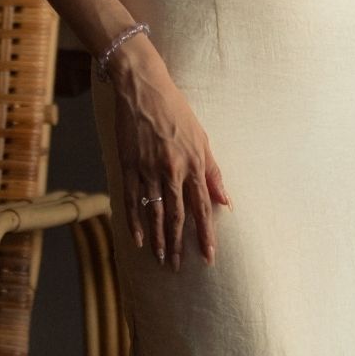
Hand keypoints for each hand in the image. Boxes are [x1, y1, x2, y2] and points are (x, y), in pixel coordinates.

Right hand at [102, 38, 229, 271]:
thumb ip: (213, 173)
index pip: (202, 207)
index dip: (205, 234)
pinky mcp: (128, 166)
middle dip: (179, 244)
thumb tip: (226, 201)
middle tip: (179, 266)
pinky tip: (139, 240)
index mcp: (193, 164)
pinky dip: (134, 222)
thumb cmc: (177, 112)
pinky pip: (132, 200)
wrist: (143, 90)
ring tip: (162, 259)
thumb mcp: (202, 139)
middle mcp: (172, 170)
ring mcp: (148, 170)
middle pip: (177, 216)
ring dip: (158, 239)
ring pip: (154, 213)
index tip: (208, 255)